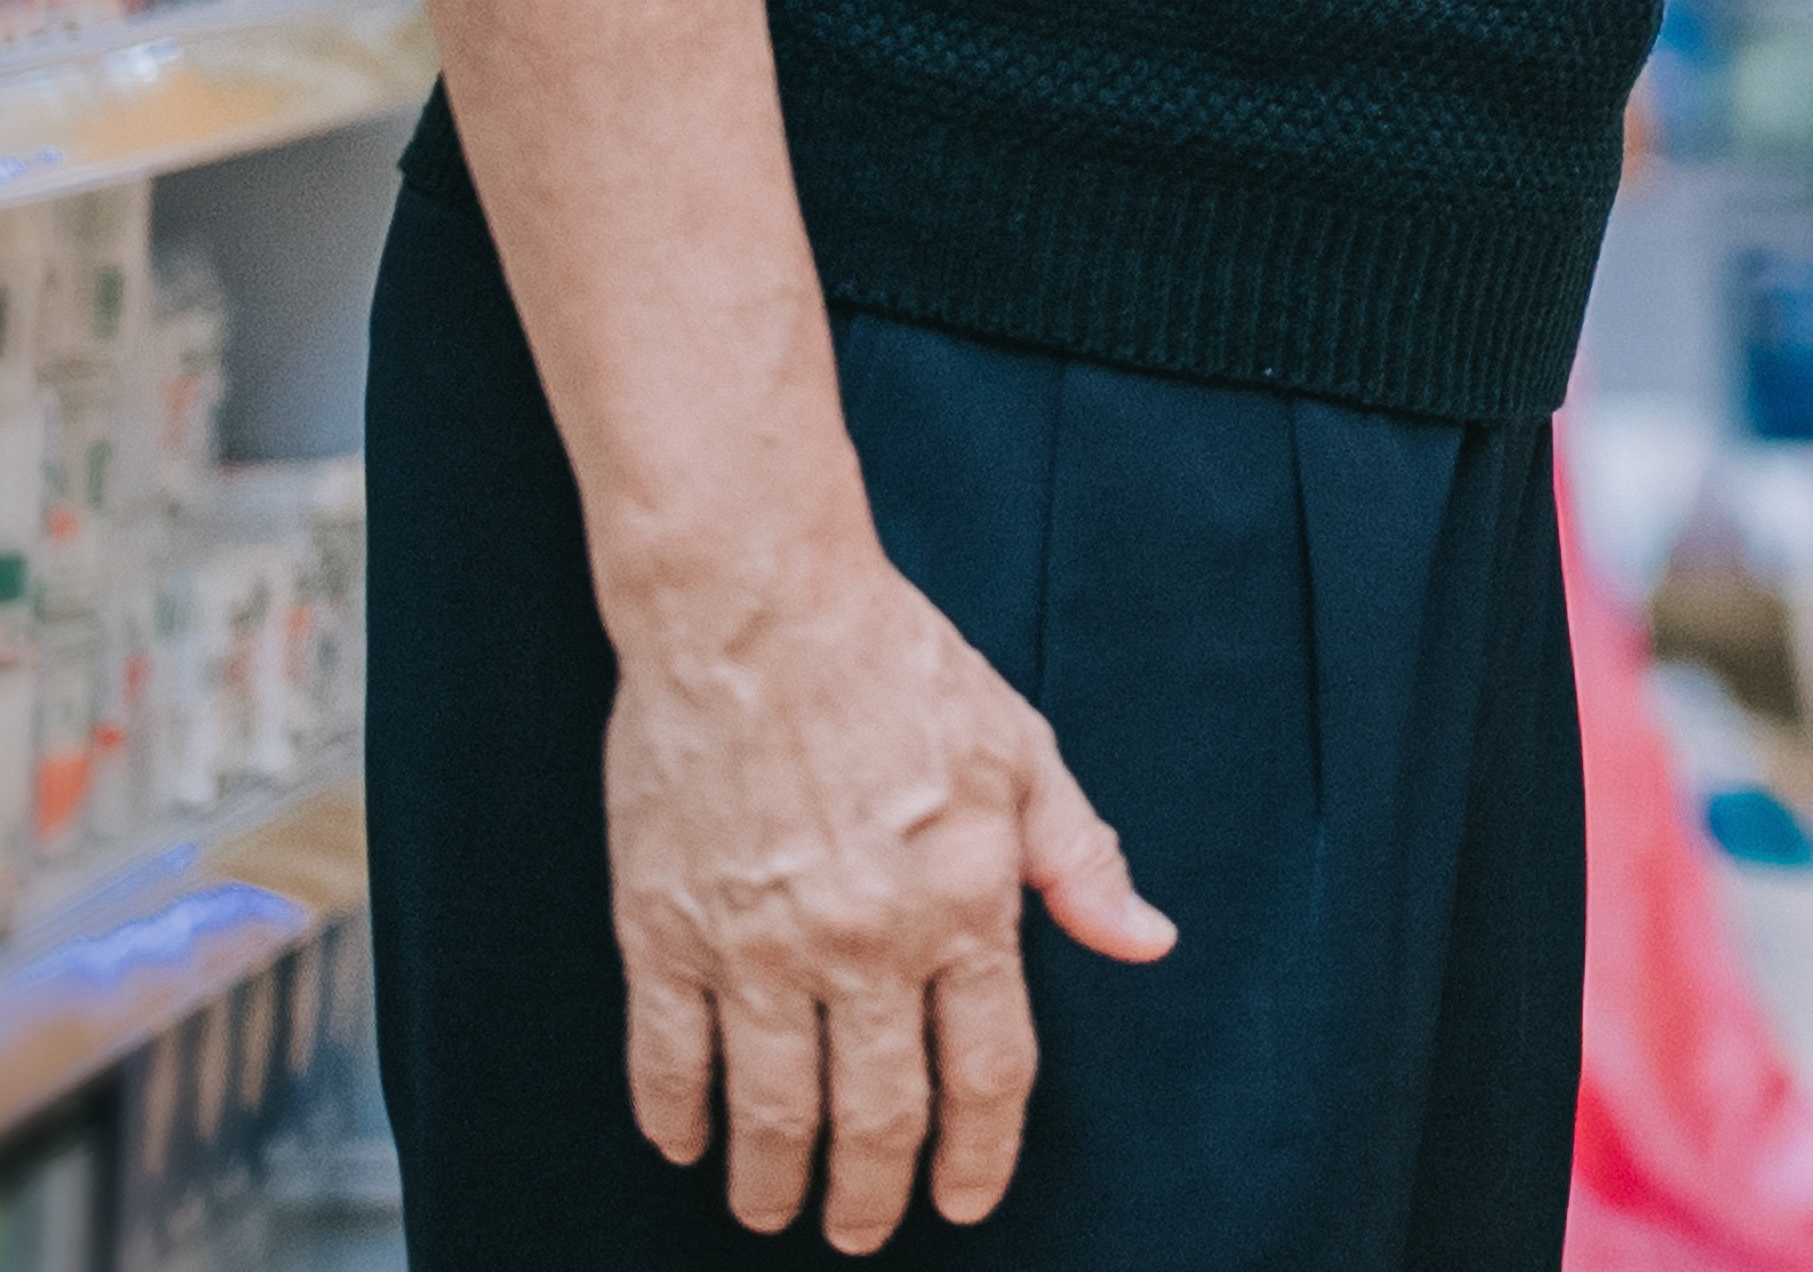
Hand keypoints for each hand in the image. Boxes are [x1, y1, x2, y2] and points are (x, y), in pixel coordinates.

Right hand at [602, 551, 1176, 1247]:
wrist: (757, 604)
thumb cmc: (901, 666)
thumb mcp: (1024, 750)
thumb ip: (1084, 860)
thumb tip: (1148, 941)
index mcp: (964, 904)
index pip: (989, 1073)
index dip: (981, 1154)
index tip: (966, 1200)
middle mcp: (865, 942)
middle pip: (878, 1116)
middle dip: (873, 1197)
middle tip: (863, 1232)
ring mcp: (756, 943)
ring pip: (770, 1109)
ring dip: (773, 1180)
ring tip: (774, 1211)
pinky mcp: (664, 926)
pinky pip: (665, 1055)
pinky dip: (674, 1118)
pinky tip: (686, 1144)